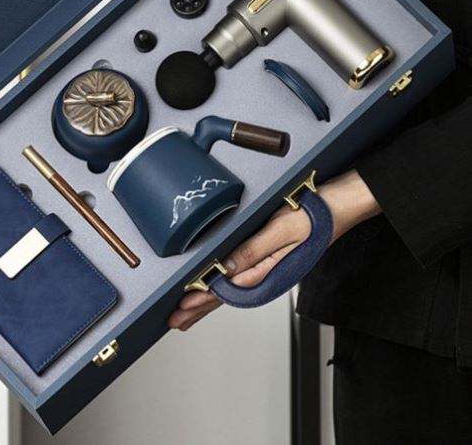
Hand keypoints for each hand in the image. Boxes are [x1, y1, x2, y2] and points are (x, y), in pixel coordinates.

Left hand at [168, 169, 380, 330]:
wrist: (346, 203)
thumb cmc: (318, 214)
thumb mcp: (282, 230)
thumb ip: (254, 252)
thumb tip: (227, 272)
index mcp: (270, 268)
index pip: (227, 291)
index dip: (201, 300)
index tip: (180, 309)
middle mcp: (270, 269)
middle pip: (228, 294)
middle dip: (201, 308)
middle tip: (176, 320)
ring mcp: (273, 262)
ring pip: (235, 286)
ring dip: (211, 298)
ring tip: (190, 311)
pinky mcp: (275, 252)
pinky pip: (245, 272)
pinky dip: (226, 282)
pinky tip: (219, 285)